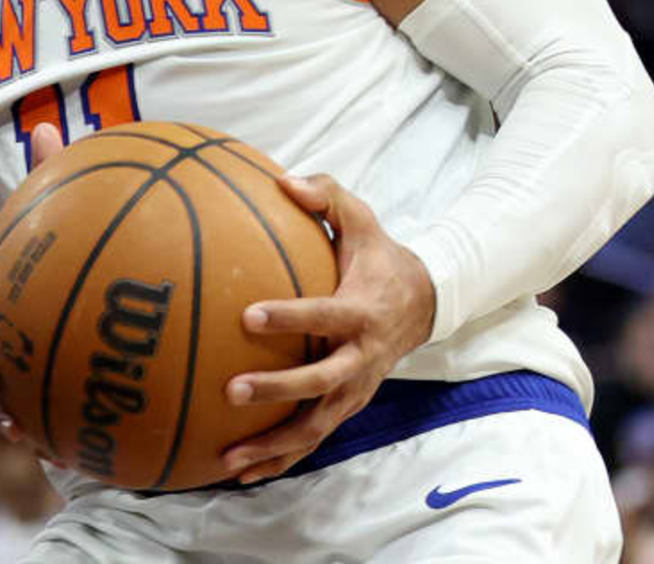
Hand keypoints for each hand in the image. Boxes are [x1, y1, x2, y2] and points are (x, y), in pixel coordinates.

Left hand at [221, 174, 436, 484]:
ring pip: (316, 426)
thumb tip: (283, 180)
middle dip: (278, 389)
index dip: (290, 316)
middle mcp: (361, 358)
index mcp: (361, 311)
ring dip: (274, 445)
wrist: (424, 305)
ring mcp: (356, 389)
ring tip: (229, 458)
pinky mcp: (346, 407)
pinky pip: (311, 439)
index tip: (248, 315)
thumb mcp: (363, 219)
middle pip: (321, 383)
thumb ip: (327, 195)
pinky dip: (279, 459)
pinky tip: (239, 473)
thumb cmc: (378, 257)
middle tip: (232, 390)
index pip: (324, 315)